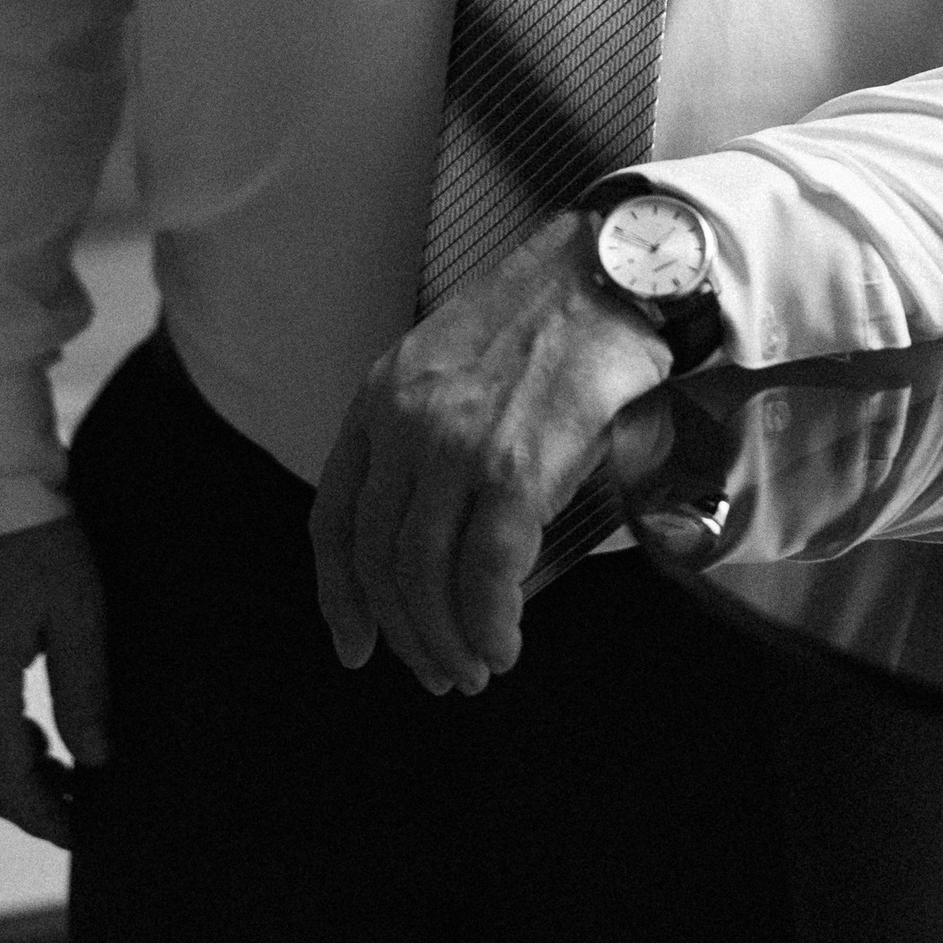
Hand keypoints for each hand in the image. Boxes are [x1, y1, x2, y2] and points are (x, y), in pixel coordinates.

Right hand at [0, 517, 109, 846]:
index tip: (81, 828)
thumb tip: (96, 760)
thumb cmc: (32, 528)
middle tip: (72, 806)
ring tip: (55, 763)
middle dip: (19, 802)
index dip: (41, 813)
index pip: (3, 780)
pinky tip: (22, 717)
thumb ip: (85, 690)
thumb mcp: (78, 607)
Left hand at [309, 211, 668, 697]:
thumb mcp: (451, 364)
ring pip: (426, 576)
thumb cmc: (544, 317)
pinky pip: (487, 571)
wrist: (608, 270)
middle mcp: (405, 424)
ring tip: (476, 668)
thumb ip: (428, 437)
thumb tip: (436, 542)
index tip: (356, 645)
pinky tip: (504, 644)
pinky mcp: (517, 465)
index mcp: (380, 398)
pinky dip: (491, 623)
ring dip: (449, 641)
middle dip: (406, 633)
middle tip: (438, 672)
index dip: (339, 596)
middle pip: (380, 560)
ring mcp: (457, 445)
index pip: (334, 517)